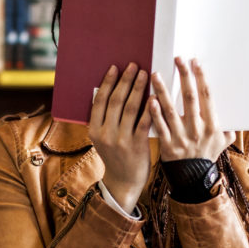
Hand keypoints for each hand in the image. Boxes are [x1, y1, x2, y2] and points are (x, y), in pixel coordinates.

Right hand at [88, 62, 153, 211]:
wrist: (123, 182)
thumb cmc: (115, 156)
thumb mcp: (103, 138)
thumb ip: (104, 119)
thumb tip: (110, 91)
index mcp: (94, 130)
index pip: (100, 100)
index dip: (108, 82)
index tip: (115, 67)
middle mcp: (105, 134)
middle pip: (116, 101)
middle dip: (125, 80)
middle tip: (133, 65)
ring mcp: (121, 140)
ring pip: (130, 108)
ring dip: (138, 88)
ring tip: (145, 74)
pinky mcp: (137, 146)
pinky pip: (144, 122)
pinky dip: (149, 108)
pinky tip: (155, 95)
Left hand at [149, 57, 236, 161]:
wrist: (193, 179)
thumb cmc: (208, 155)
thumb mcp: (224, 141)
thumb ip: (230, 124)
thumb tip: (240, 108)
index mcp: (213, 126)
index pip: (207, 97)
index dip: (201, 78)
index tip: (195, 62)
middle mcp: (197, 130)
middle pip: (190, 98)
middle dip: (184, 76)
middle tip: (178, 59)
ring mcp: (181, 138)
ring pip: (171, 110)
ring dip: (163, 90)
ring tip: (155, 74)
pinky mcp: (167, 146)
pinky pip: (159, 127)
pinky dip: (154, 113)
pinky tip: (149, 99)